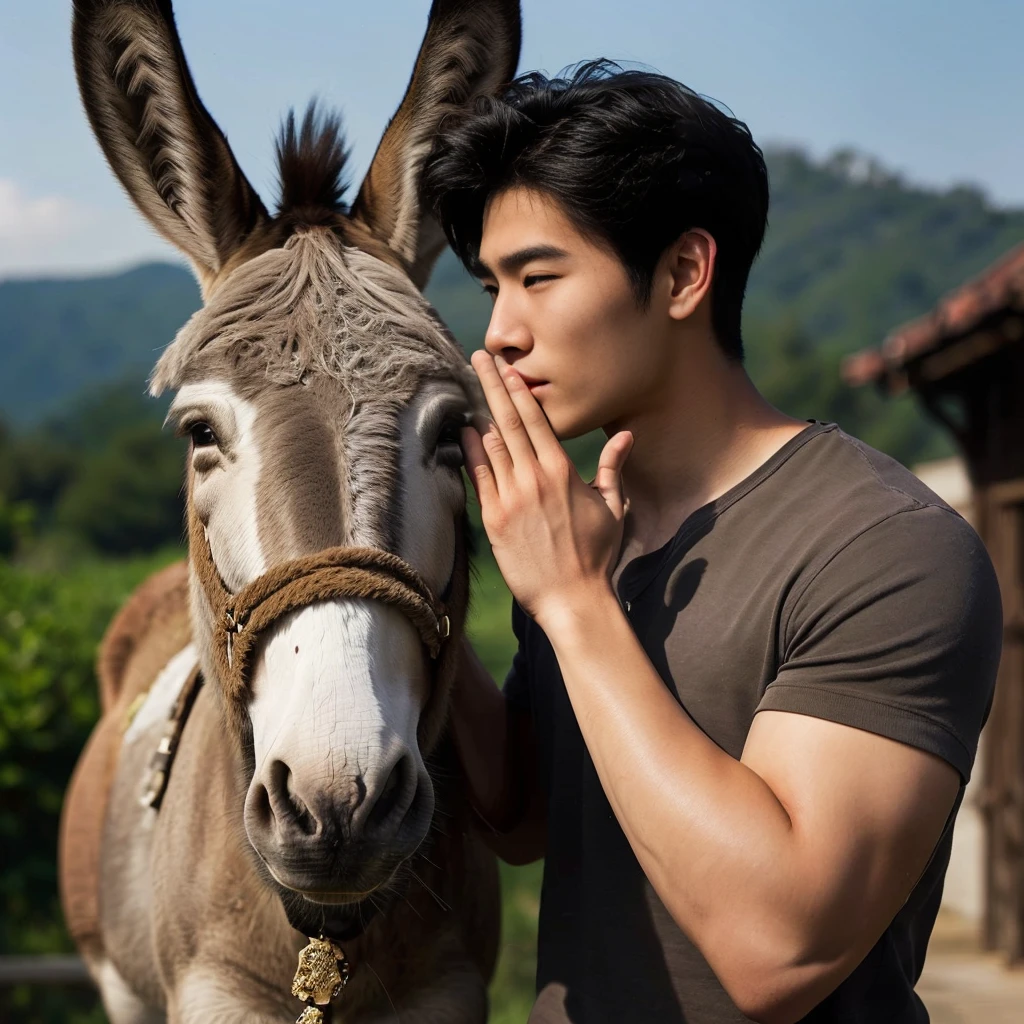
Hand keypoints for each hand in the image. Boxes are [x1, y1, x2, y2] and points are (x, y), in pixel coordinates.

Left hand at [462, 350, 633, 626]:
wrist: (572, 598)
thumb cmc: (596, 555)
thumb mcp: (612, 507)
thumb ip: (612, 467)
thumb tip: (626, 437)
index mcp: (561, 471)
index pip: (535, 419)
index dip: (517, 390)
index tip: (506, 367)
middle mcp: (533, 478)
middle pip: (507, 421)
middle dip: (491, 385)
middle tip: (478, 356)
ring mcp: (510, 498)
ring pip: (490, 445)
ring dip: (479, 414)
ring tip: (468, 387)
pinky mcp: (493, 520)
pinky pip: (478, 478)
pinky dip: (470, 452)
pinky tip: (464, 433)